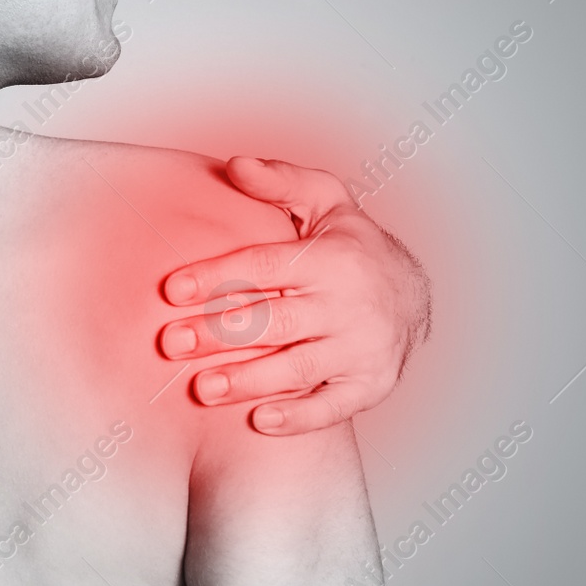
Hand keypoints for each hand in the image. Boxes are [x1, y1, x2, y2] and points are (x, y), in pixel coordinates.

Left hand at [159, 157, 430, 434]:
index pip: (264, 266)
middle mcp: (350, 303)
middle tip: (171, 344)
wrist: (414, 295)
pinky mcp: (371, 384)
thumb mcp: (325, 202)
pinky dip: (297, 417)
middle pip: (274, 321)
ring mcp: (363, 348)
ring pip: (297, 367)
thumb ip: (280, 182)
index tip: (171, 290)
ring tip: (201, 388)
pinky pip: (332, 407)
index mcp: (332, 257)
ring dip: (247, 381)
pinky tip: (260, 420)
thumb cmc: (353, 246)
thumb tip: (234, 165)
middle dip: (218, 334)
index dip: (215, 277)